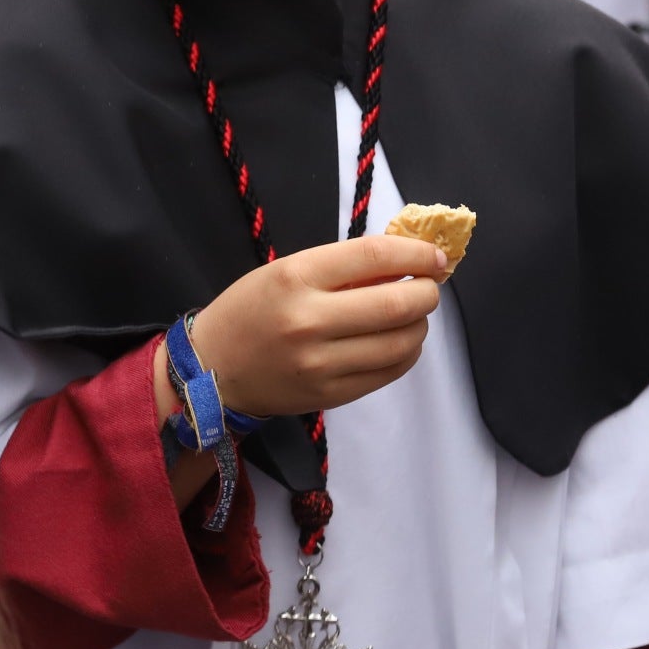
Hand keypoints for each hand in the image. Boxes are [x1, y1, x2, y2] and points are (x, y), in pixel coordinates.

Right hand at [180, 236, 448, 418]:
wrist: (213, 369)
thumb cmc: (252, 309)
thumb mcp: (287, 271)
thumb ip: (342, 267)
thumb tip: (406, 261)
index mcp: (296, 277)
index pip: (373, 257)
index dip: (415, 253)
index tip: (435, 256)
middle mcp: (309, 321)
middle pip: (396, 304)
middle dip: (427, 292)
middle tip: (429, 287)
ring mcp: (321, 364)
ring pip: (400, 343)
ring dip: (420, 325)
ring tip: (414, 315)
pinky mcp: (330, 395)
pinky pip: (388, 372)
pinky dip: (406, 353)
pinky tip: (400, 341)